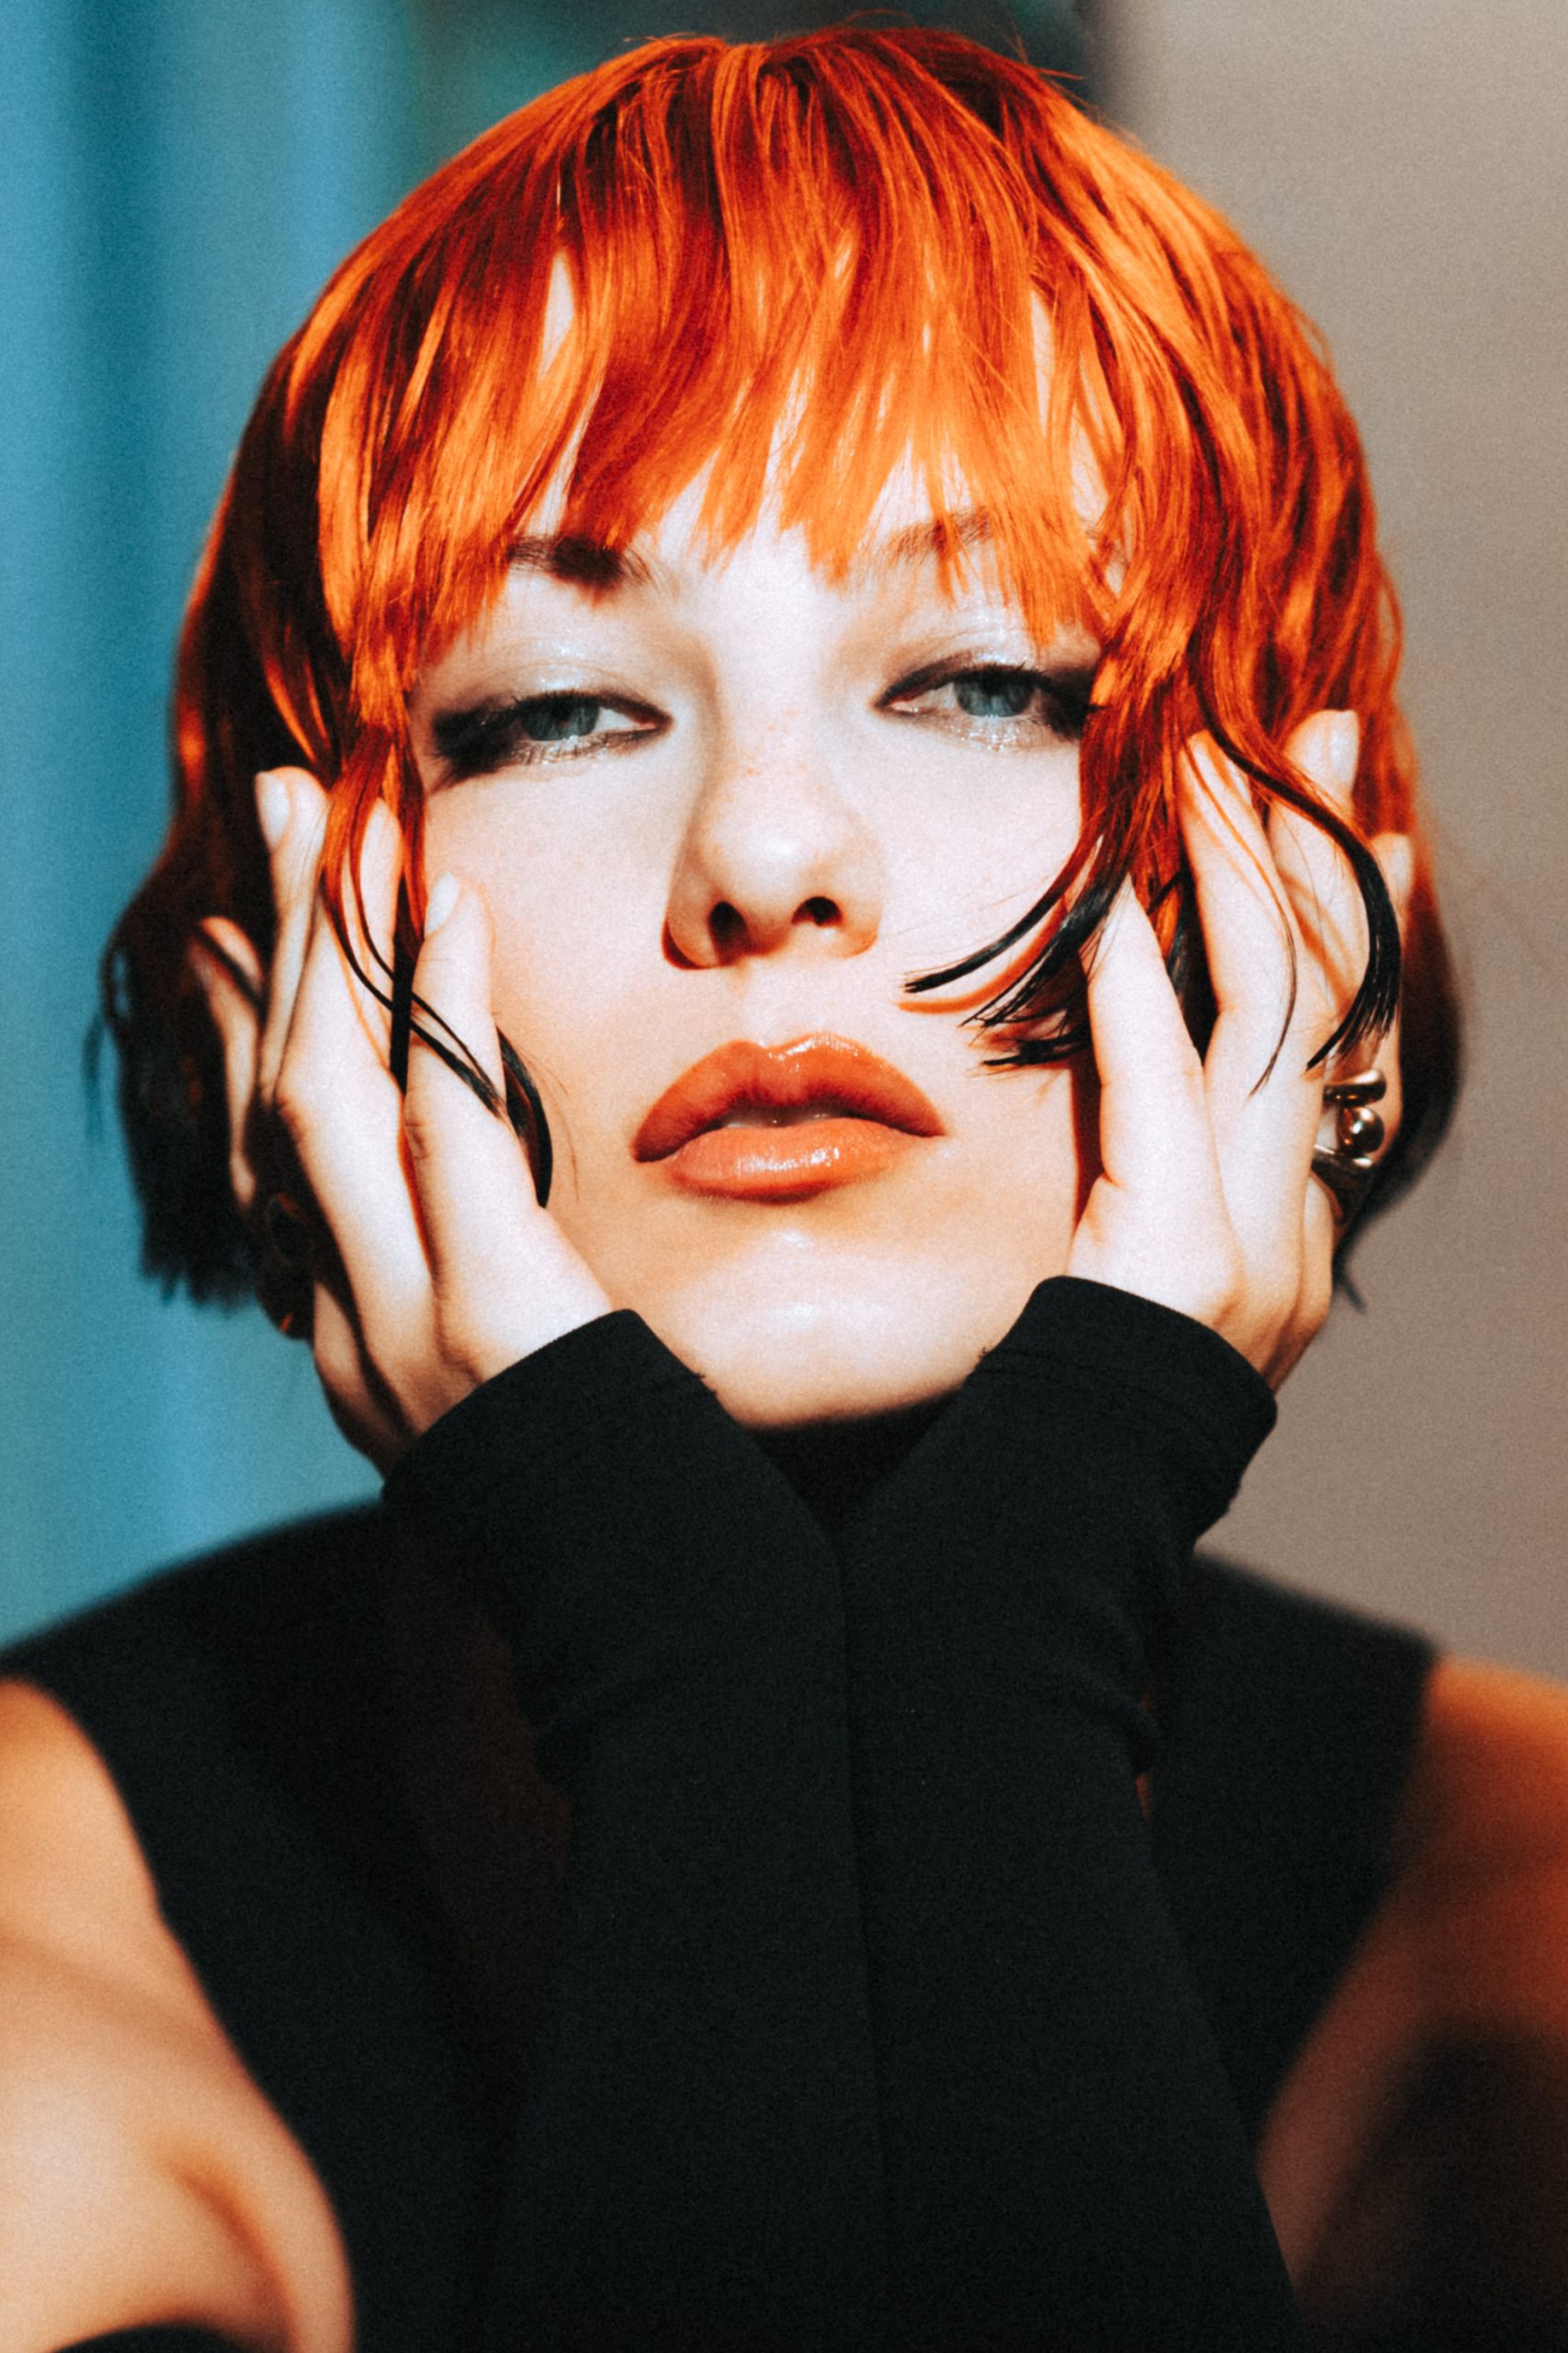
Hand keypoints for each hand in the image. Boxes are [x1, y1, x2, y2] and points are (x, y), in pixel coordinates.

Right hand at [190, 768, 611, 1469]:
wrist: (654, 1622)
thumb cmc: (618, 1502)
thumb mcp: (524, 1392)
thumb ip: (498, 1297)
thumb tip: (498, 1211)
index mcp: (354, 1345)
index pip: (273, 1160)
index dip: (250, 1032)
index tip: (240, 934)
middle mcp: (349, 1330)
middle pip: (275, 1103)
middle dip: (267, 950)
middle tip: (273, 816)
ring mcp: (407, 1324)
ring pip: (325, 1101)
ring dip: (323, 946)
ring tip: (333, 820)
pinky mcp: (489, 1313)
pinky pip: (448, 1130)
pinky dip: (440, 1009)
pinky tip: (448, 906)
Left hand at [1065, 711, 1411, 1388]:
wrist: (1075, 1505)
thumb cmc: (1088, 1383)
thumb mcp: (1152, 1260)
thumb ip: (1165, 1160)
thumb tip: (1145, 1031)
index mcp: (1294, 1221)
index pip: (1351, 1048)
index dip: (1363, 928)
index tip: (1366, 828)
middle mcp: (1296, 1223)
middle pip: (1334, 1005)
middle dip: (1329, 858)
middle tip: (1324, 738)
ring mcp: (1254, 1240)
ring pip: (1274, 1024)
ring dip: (1243, 881)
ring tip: (1216, 770)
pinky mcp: (1185, 1256)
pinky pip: (1165, 1097)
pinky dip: (1142, 996)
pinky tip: (1123, 907)